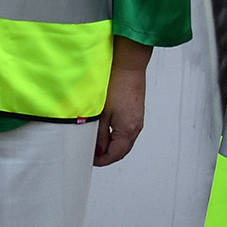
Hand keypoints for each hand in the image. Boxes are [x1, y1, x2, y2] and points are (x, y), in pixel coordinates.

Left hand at [92, 42, 147, 166]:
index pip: (115, 154)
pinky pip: (126, 130)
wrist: (128, 66)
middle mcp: (136, 127)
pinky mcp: (136, 112)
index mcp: (128, 130)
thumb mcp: (101, 113)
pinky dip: (115, 134)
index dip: (102, 160)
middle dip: (107, 154)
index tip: (90, 160)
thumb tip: (96, 150)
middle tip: (91, 153)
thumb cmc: (116, 85)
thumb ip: (98, 134)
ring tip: (95, 140)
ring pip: (124, 140)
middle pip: (121, 150)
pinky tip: (104, 128)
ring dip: (111, 144)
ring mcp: (137, 120)